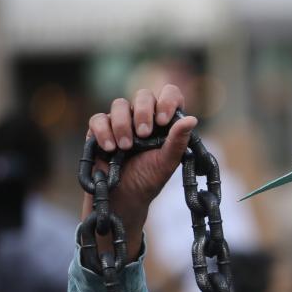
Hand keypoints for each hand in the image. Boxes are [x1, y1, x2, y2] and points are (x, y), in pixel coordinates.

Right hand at [83, 85, 197, 258]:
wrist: (123, 197)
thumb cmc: (148, 179)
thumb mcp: (166, 162)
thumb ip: (178, 141)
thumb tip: (192, 119)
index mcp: (164, 122)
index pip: (169, 94)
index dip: (168, 100)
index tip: (164, 120)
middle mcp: (143, 117)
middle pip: (143, 95)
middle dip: (143, 112)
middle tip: (143, 134)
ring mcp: (121, 121)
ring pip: (119, 104)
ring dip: (123, 125)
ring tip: (125, 147)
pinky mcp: (100, 129)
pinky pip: (99, 119)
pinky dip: (104, 132)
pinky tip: (110, 148)